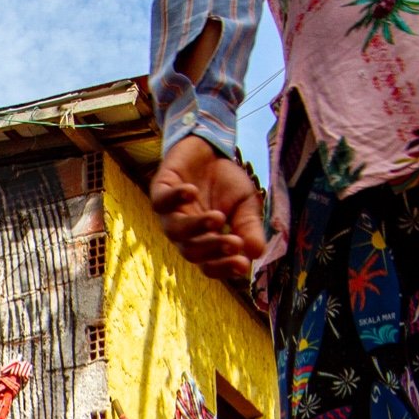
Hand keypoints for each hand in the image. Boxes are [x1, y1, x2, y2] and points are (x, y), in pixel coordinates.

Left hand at [149, 135, 266, 279]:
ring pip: (175, 230)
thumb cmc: (226, 183)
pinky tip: (192, 192)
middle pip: (191, 252)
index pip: (209, 265)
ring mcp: (170, 214)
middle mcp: (184, 234)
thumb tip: (258, 253)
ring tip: (218, 218)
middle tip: (235, 243)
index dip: (223, 268)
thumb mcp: (246, 205)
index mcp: (204, 242)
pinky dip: (175, 197)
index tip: (243, 265)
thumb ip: (249, 227)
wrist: (211, 150)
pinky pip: (162, 201)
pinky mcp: (161, 192)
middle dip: (213, 248)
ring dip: (196, 227)